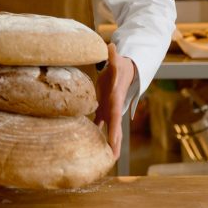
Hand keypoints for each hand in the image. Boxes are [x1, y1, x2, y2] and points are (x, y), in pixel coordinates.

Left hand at [95, 43, 134, 159]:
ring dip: (102, 143)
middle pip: (113, 130)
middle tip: (110, 162)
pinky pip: (97, 123)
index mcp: (115, 102)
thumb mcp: (117, 61)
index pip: (115, 121)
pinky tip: (85, 142)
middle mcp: (112, 109)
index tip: (113, 148)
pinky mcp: (101, 109)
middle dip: (112, 146)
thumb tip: (109, 44)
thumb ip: (112, 56)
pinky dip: (92, 133)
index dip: (114, 134)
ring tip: (99, 159)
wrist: (123, 69)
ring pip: (105, 130)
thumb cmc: (120, 66)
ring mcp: (107, 110)